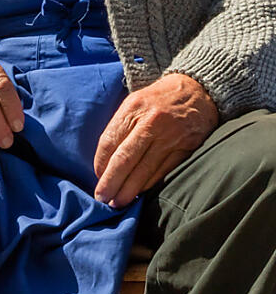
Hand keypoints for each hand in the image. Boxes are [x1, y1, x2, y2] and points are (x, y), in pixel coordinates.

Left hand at [94, 73, 218, 207]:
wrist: (197, 91)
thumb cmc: (158, 99)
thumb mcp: (135, 102)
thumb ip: (120, 126)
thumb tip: (103, 161)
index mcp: (134, 107)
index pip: (110, 141)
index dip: (100, 163)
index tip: (97, 176)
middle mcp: (152, 121)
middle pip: (125, 158)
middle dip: (111, 182)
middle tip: (102, 198)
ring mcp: (170, 136)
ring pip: (144, 170)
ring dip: (129, 190)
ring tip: (117, 202)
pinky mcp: (185, 148)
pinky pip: (163, 172)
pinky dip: (148, 185)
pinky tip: (139, 193)